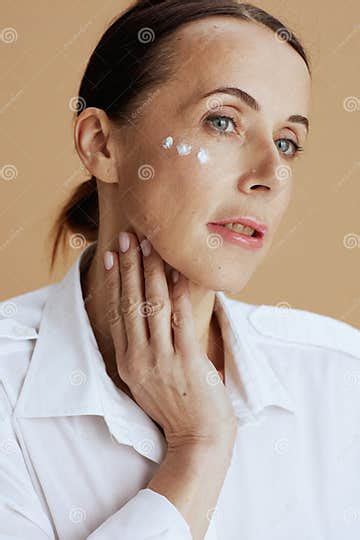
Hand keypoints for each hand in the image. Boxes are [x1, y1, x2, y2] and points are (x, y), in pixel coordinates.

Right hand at [104, 232, 236, 449]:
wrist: (198, 440)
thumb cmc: (177, 408)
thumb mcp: (147, 381)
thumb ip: (142, 351)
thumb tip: (144, 318)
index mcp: (128, 362)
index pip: (118, 313)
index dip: (115, 282)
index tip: (111, 256)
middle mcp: (140, 358)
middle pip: (132, 303)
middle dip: (129, 267)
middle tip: (128, 238)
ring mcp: (162, 358)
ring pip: (154, 305)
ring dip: (152, 271)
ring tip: (150, 245)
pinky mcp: (187, 360)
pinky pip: (181, 318)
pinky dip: (180, 291)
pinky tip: (179, 271)